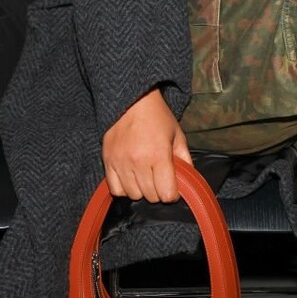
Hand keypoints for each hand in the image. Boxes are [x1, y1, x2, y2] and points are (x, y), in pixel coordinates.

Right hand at [101, 88, 191, 202]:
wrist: (132, 101)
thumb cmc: (157, 117)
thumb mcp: (177, 135)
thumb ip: (185, 160)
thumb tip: (188, 181)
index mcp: (159, 155)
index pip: (166, 194)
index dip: (172, 194)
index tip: (172, 188)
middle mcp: (139, 161)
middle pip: (151, 196)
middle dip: (158, 192)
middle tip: (159, 180)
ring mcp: (121, 162)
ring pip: (133, 195)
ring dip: (141, 191)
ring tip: (144, 178)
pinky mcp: (108, 161)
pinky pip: (115, 189)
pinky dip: (124, 188)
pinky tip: (130, 178)